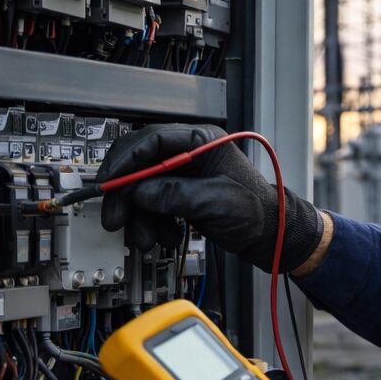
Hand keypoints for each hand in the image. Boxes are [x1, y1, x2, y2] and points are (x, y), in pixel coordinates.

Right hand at [96, 123, 322, 272]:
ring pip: (143, 189)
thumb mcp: (215, 202)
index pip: (151, 140)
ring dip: (139, 217)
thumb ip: (175, 194)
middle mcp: (189, 153)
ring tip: (147, 239)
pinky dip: (152, 223)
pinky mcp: (180, 193)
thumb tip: (139, 193)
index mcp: (202, 140)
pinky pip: (152, 204)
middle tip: (116, 219)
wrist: (271, 236)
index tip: (109, 182)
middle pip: (140, 165)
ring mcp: (183, 174)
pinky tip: (163, 238)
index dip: (125, 161)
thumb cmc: (258, 213)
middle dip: (126, 195)